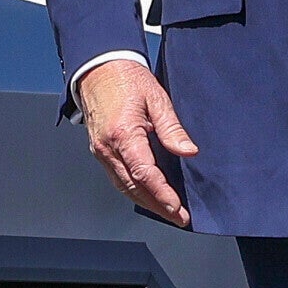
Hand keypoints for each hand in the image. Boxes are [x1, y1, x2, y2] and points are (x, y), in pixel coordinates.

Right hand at [73, 53, 198, 228]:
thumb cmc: (127, 79)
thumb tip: (188, 151)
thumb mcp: (157, 98)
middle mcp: (107, 147)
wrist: (98, 69)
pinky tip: (147, 194)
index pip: (144, 174)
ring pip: (123, 186)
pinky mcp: (99, 150)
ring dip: (145, 201)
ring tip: (167, 211)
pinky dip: (133, 190)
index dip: (162, 194)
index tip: (178, 209)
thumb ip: (172, 128)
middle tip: (179, 218)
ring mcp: (100, 151)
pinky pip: (116, 177)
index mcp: (123, 134)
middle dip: (157, 205)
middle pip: (133, 187)